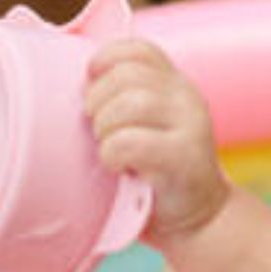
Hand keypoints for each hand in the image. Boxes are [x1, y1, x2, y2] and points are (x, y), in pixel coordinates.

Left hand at [84, 38, 227, 241]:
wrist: (198, 220)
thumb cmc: (155, 175)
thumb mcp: (143, 128)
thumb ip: (121, 102)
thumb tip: (72, 90)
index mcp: (174, 84)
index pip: (139, 50)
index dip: (105, 59)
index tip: (89, 84)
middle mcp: (187, 97)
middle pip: (127, 75)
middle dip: (97, 101)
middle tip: (98, 131)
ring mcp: (191, 125)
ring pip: (131, 103)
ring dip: (105, 128)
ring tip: (107, 148)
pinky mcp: (185, 157)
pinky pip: (131, 142)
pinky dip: (112, 153)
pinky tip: (116, 167)